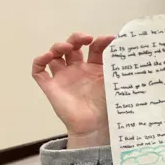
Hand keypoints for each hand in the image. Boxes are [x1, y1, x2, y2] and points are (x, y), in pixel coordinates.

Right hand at [32, 32, 114, 148]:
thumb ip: (118, 67)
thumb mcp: (115, 83)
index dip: (99, 41)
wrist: (94, 126)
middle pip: (72, 46)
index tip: (109, 39)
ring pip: (55, 54)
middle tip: (86, 38)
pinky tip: (48, 57)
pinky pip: (38, 71)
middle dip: (77, 38)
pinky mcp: (51, 86)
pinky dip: (39, 61)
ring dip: (59, 46)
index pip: (94, 48)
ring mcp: (63, 76)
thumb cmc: (106, 105)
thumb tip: (126, 47)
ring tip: (67, 47)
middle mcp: (78, 69)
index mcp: (94, 67)